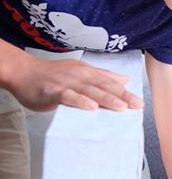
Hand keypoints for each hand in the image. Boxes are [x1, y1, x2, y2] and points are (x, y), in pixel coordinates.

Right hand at [7, 52, 143, 111]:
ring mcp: (68, 83)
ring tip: (121, 107)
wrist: (25, 72)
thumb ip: (103, 75)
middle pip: (104, 87)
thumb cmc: (54, 74)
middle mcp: (81, 77)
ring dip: (106, 98)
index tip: (140, 102)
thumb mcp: (81, 71)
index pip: (111, 83)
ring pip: (90, 91)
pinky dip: (80, 101)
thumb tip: (124, 79)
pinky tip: (91, 107)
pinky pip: (69, 96)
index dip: (126, 93)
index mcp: (89, 73)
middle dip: (122, 96)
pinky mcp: (54, 91)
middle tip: (137, 105)